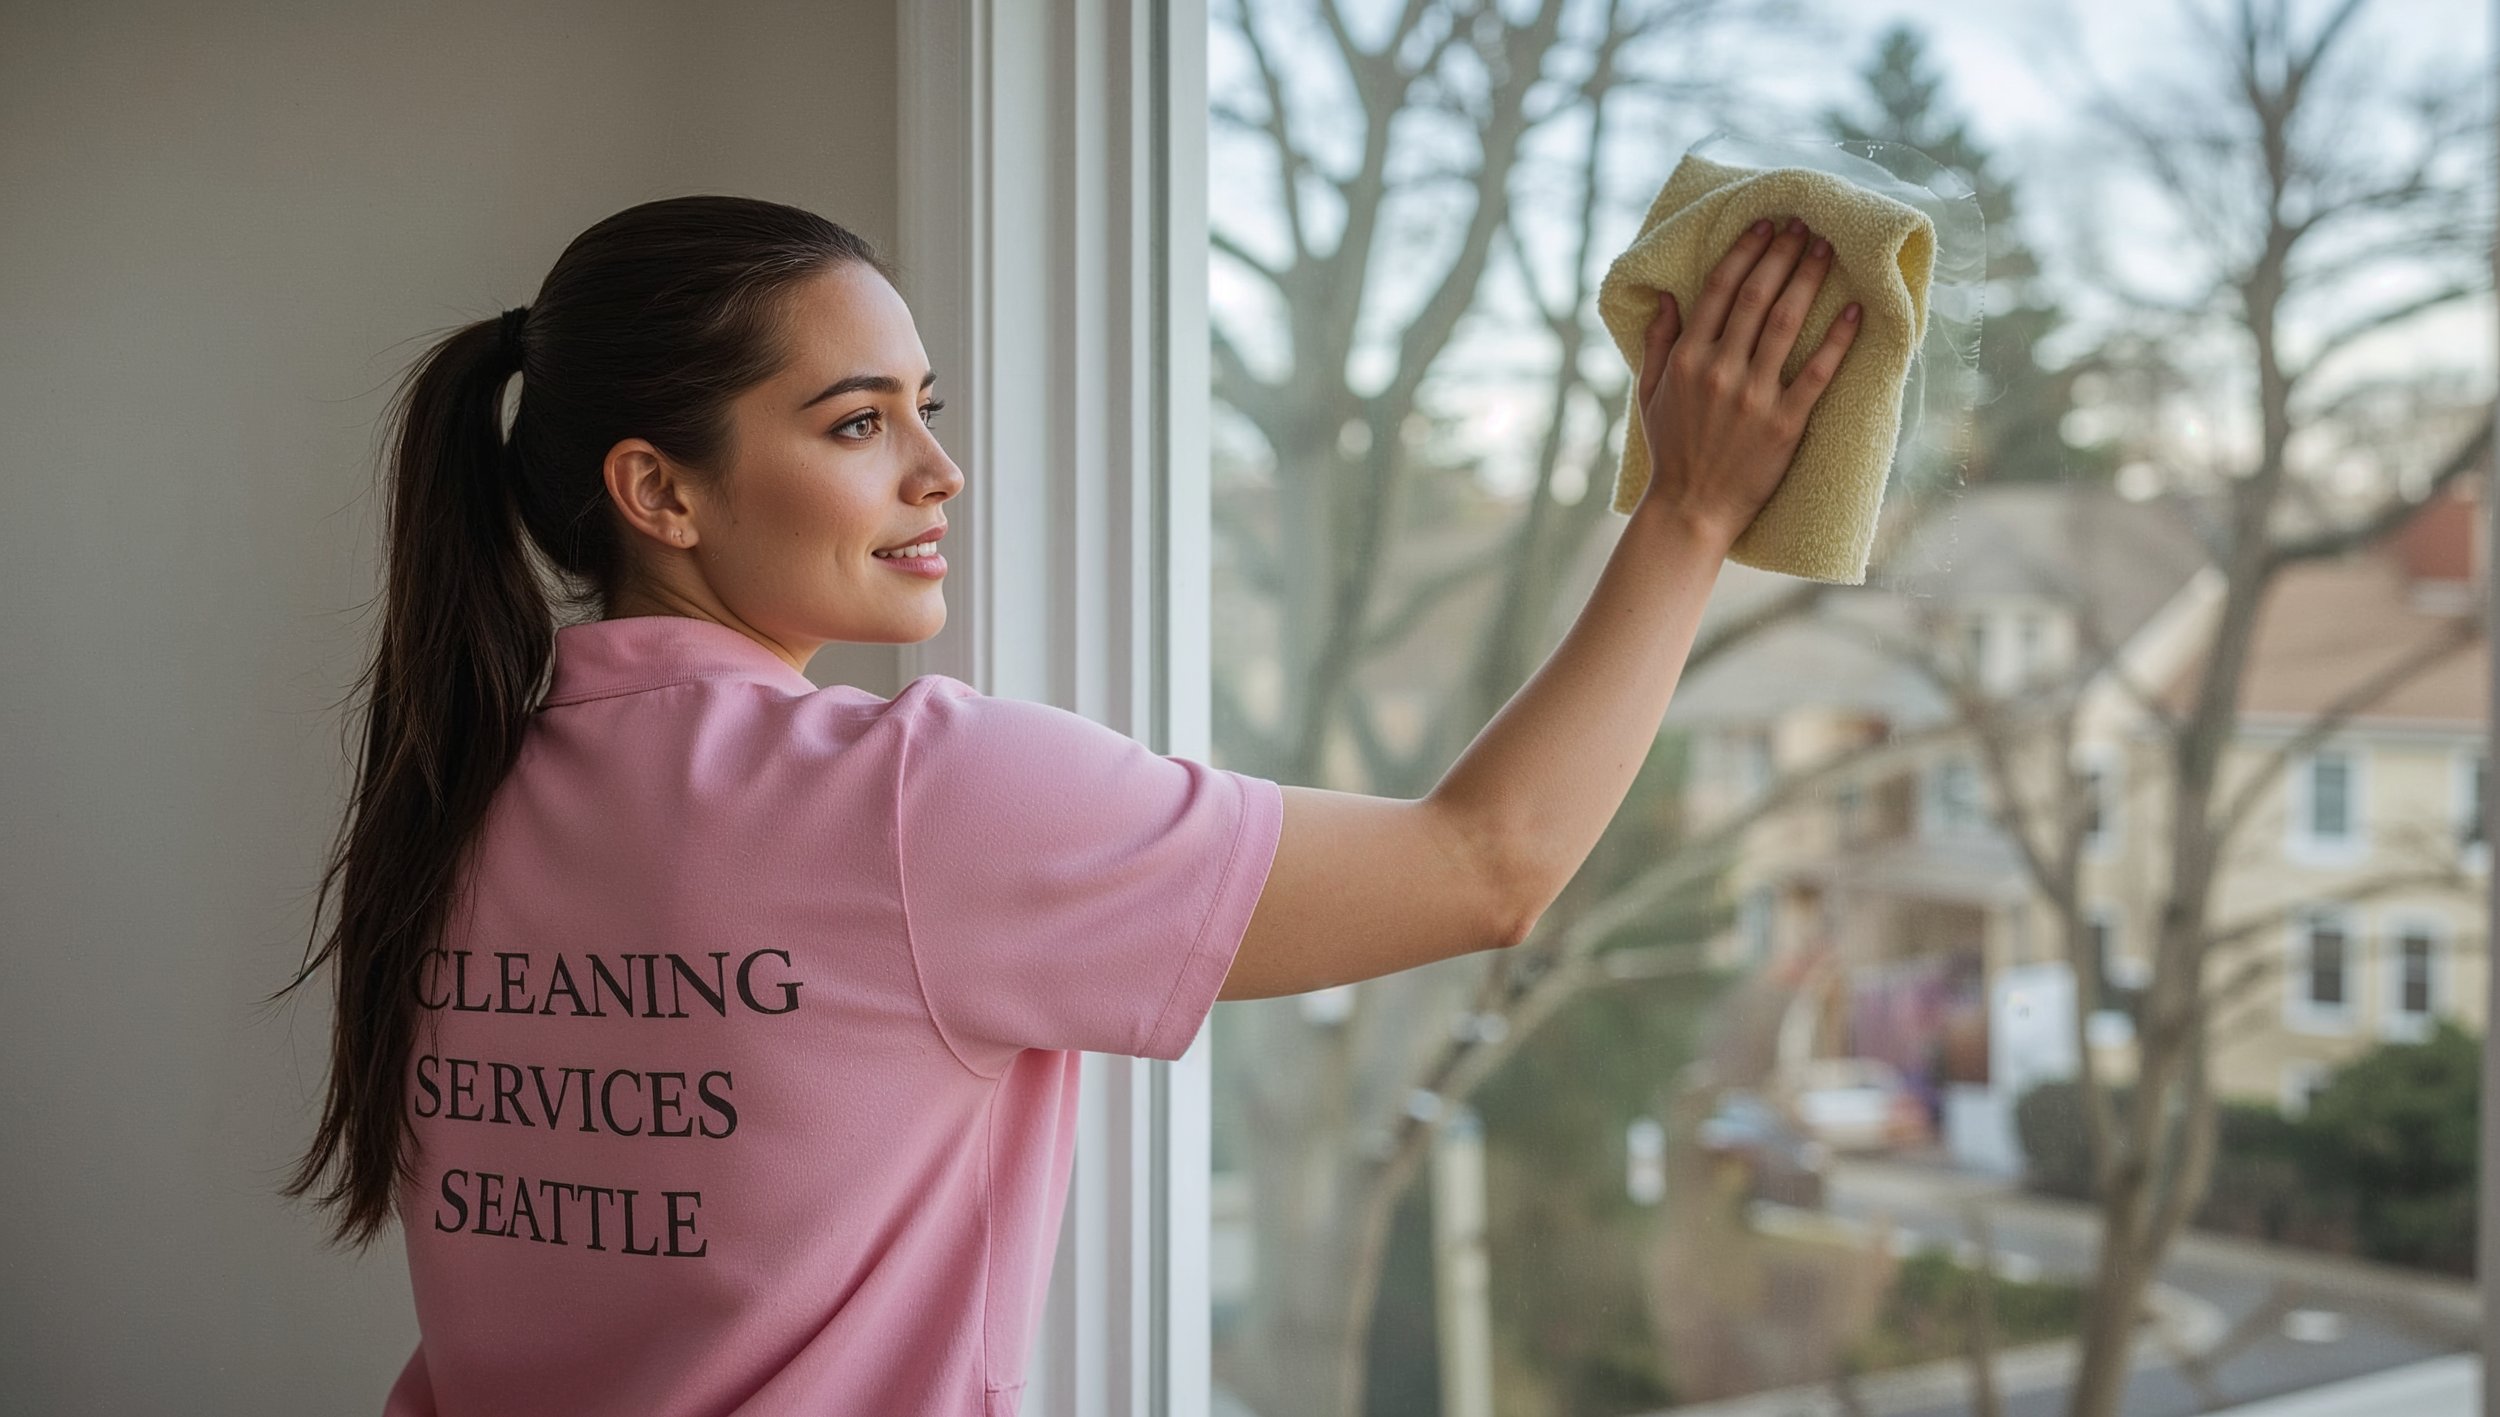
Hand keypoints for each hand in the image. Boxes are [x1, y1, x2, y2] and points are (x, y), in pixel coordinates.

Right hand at [1633, 216, 1860, 546]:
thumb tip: (1666, 298)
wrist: (1691, 508)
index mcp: (1687, 359)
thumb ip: (1658, 344)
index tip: (1764, 224)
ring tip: (1826, 250)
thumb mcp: (1650, 394)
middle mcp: (1720, 370)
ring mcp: (1753, 397)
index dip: (1744, 252)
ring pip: (1786, 324)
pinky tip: (1854, 311)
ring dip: (1808, 280)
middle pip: (1756, 297)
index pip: (1718, 290)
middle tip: (1804, 225)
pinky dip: (1837, 341)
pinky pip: (1816, 374)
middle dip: (1782, 254)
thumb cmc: (1671, 451)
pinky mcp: (1784, 424)